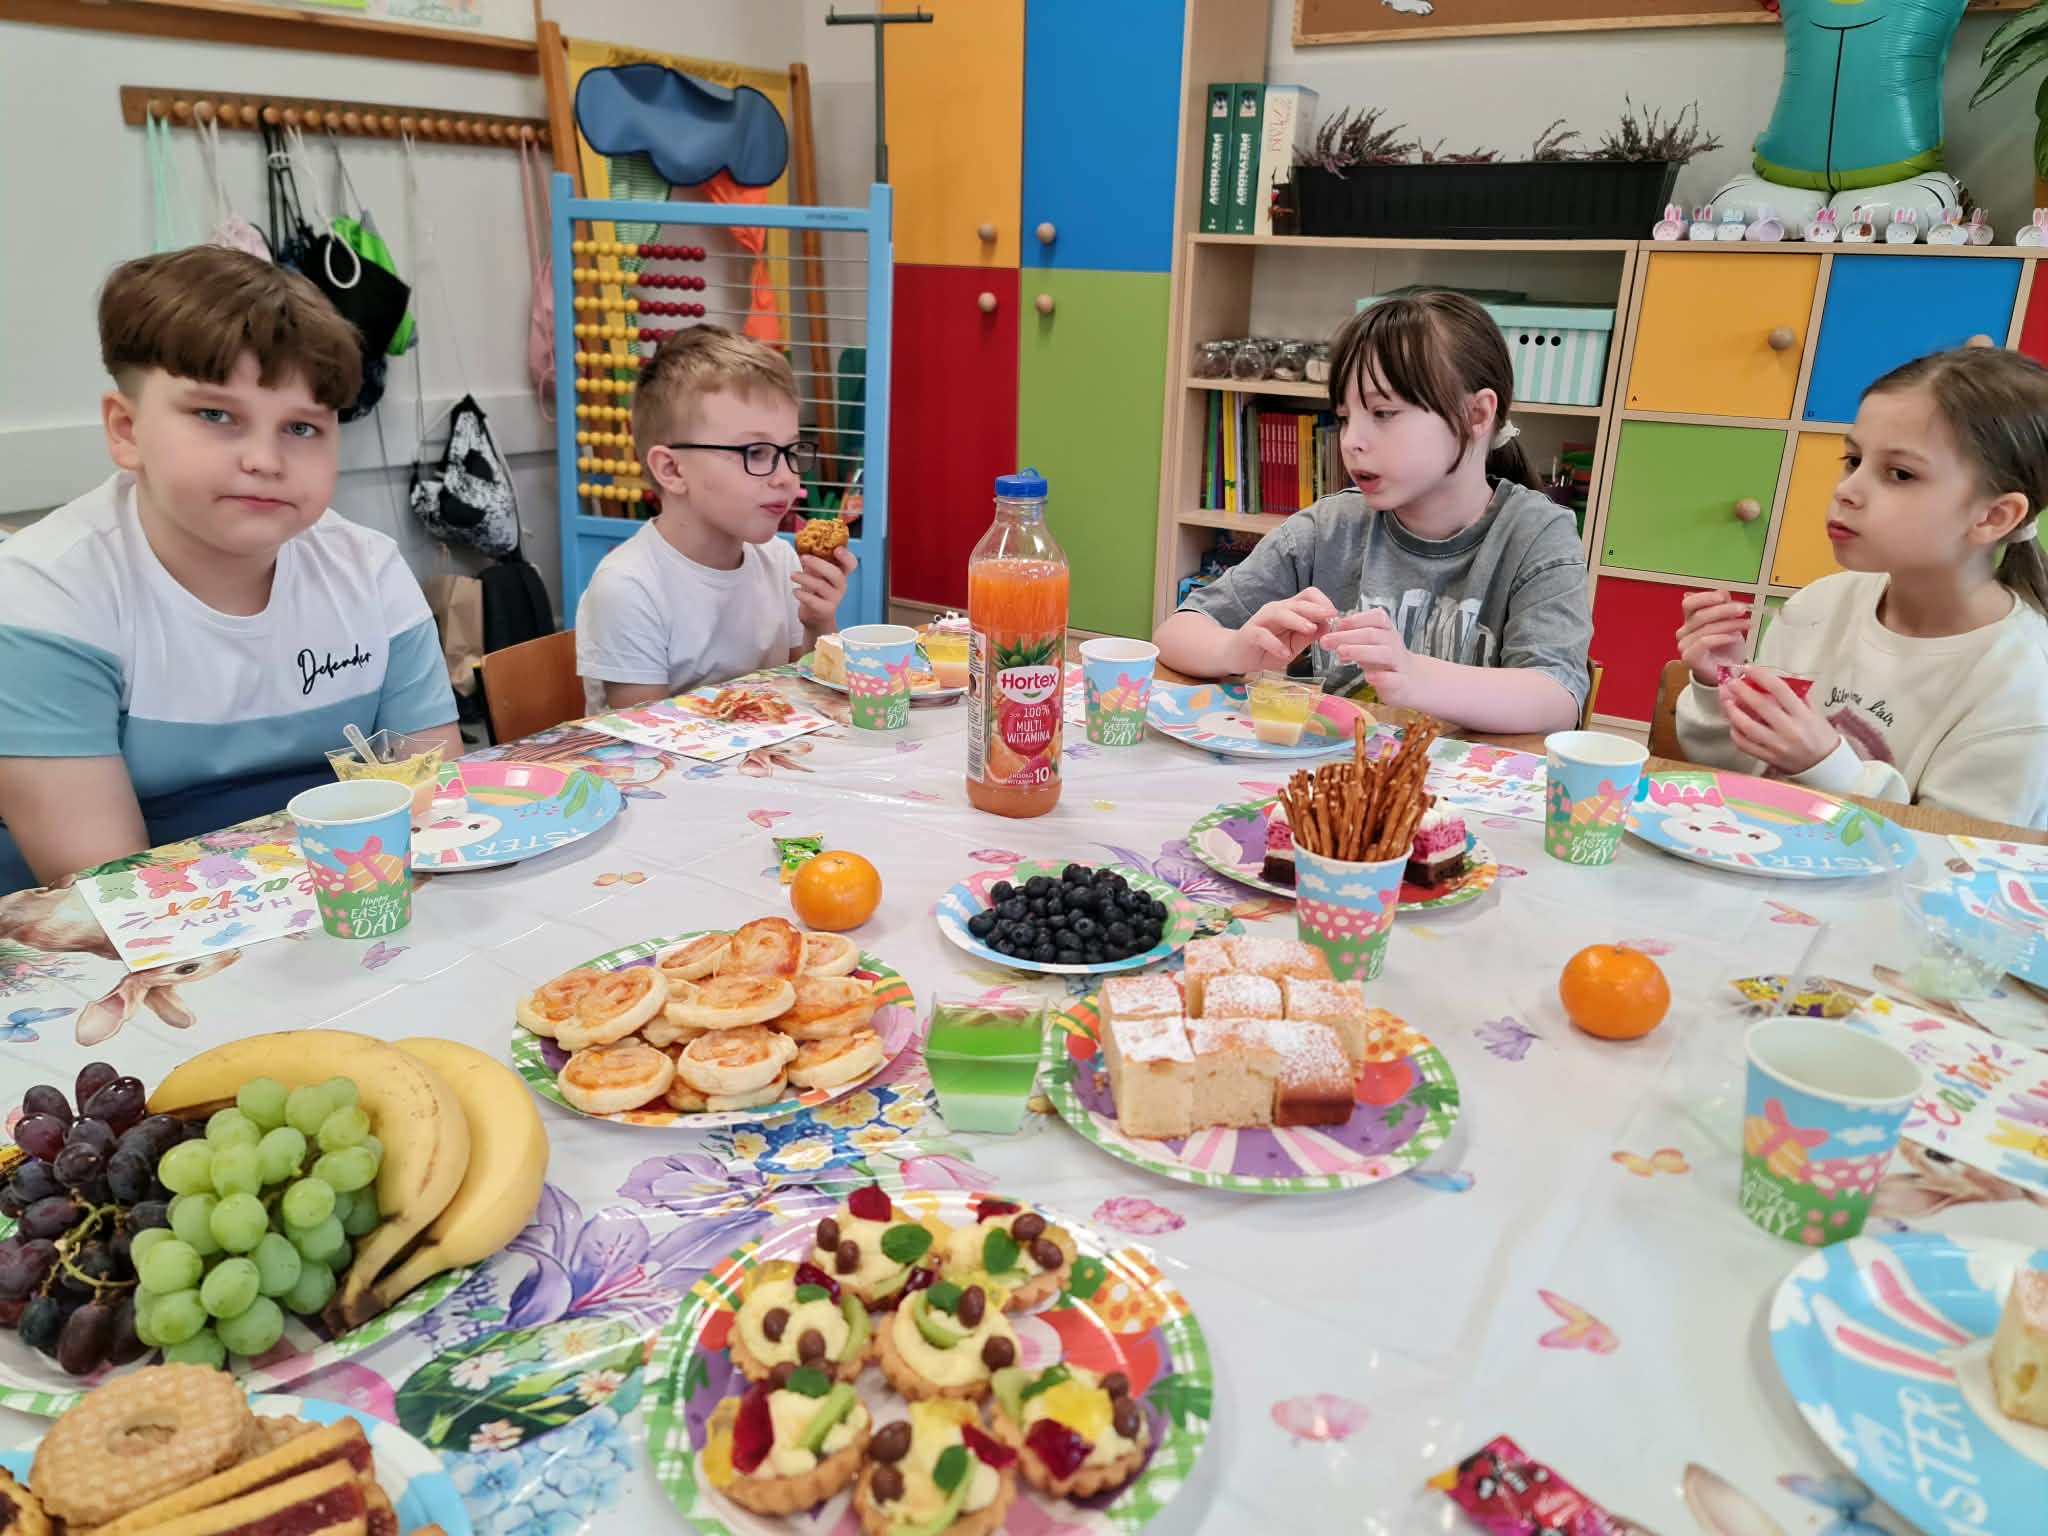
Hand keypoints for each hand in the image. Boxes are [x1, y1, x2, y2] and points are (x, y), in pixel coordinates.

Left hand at [793, 548, 855, 634]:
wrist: (816, 617)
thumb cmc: (816, 592)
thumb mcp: (816, 575)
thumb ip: (813, 564)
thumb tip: (803, 549)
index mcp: (841, 574)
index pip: (851, 564)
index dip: (846, 556)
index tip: (837, 549)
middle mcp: (841, 586)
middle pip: (836, 574)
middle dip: (818, 564)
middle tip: (803, 558)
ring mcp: (835, 599)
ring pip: (821, 586)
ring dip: (805, 578)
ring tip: (793, 575)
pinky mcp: (825, 610)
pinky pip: (813, 601)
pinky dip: (802, 594)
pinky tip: (795, 591)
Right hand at [1225, 587, 1337, 672]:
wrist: (1239, 656)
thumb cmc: (1268, 649)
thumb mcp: (1294, 645)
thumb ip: (1308, 636)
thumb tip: (1328, 626)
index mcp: (1289, 610)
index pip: (1308, 596)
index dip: (1322, 602)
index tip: (1334, 615)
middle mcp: (1276, 610)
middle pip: (1297, 603)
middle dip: (1315, 609)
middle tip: (1330, 617)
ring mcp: (1261, 620)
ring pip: (1280, 613)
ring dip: (1297, 621)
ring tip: (1310, 630)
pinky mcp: (1250, 634)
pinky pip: (1262, 635)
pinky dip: (1275, 644)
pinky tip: (1284, 654)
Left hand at [1321, 608, 1415, 704]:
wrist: (1413, 681)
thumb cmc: (1385, 661)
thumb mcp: (1370, 646)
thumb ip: (1352, 640)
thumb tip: (1330, 634)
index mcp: (1386, 631)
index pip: (1376, 617)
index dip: (1355, 619)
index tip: (1336, 624)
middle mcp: (1394, 644)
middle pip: (1373, 634)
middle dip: (1348, 636)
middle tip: (1327, 641)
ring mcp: (1399, 663)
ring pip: (1385, 653)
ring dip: (1361, 651)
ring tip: (1341, 654)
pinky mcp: (1402, 683)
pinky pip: (1395, 679)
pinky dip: (1382, 677)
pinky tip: (1368, 677)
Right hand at [1676, 589, 1752, 686]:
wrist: (1727, 673)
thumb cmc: (1727, 649)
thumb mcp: (1729, 623)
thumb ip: (1723, 608)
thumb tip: (1722, 593)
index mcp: (1690, 620)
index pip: (1690, 603)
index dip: (1705, 597)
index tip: (1723, 596)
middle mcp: (1684, 632)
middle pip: (1700, 614)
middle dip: (1724, 610)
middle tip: (1742, 609)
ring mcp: (1685, 645)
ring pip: (1705, 628)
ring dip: (1729, 624)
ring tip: (1746, 624)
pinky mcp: (1689, 657)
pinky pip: (1704, 642)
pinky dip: (1721, 637)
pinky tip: (1735, 636)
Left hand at [1720, 670, 1838, 775]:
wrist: (1826, 765)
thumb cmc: (1821, 736)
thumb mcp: (1814, 713)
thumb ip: (1798, 697)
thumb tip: (1779, 679)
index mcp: (1802, 715)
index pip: (1780, 690)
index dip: (1762, 676)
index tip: (1749, 668)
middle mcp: (1789, 730)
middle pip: (1761, 706)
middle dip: (1742, 691)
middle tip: (1731, 683)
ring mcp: (1777, 745)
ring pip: (1748, 727)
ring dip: (1734, 713)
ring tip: (1727, 702)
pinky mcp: (1768, 758)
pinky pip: (1746, 745)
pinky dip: (1736, 733)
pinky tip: (1733, 724)